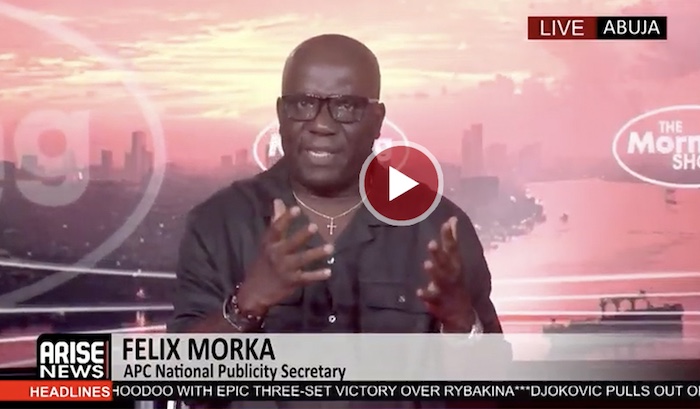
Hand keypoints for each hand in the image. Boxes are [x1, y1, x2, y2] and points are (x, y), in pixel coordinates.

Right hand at [236, 199, 332, 315]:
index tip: (297, 209)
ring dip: (316, 254)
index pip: (276, 229)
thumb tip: (278, 200)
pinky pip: (306, 278)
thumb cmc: (263, 263)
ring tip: (330, 247)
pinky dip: (317, 275)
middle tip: (315, 227)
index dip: (286, 218)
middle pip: (290, 244)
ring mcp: (284, 269)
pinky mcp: (291, 282)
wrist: (254, 292)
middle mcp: (276, 255)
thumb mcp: (267, 243)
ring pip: (301, 260)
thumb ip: (276, 221)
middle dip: (302, 236)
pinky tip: (328, 272)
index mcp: (269, 244)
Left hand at [416, 216, 474, 331]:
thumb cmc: (455, 280)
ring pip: (440, 280)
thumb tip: (452, 219)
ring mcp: (446, 289)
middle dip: (439, 254)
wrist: (462, 313)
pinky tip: (418, 292)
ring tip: (427, 264)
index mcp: (455, 265)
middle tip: (432, 243)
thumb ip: (452, 240)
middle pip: (446, 263)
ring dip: (435, 272)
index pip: (453, 248)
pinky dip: (426, 295)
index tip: (447, 223)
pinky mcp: (439, 303)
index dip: (450, 236)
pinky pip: (432, 299)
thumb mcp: (455, 260)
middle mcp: (452, 275)